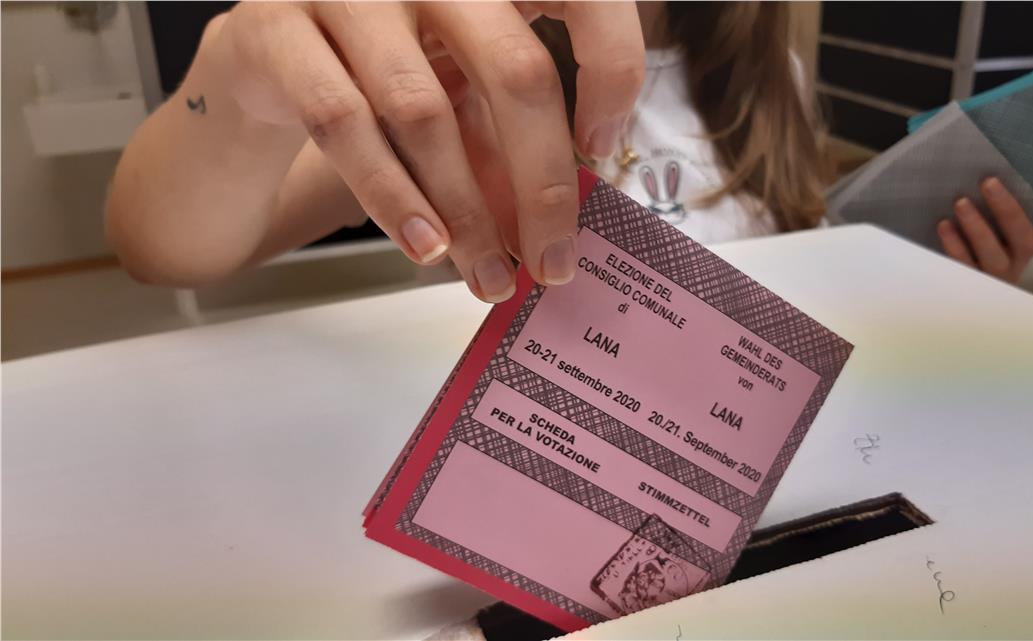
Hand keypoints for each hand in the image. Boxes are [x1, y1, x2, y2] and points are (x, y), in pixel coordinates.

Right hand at [209, 2, 644, 301]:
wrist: (263, 55)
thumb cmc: (383, 70)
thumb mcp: (461, 89)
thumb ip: (507, 136)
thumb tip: (560, 220)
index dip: (612, 66)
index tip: (603, 147)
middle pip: (513, 70)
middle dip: (543, 182)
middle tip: (553, 260)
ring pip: (425, 111)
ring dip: (466, 211)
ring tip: (489, 276)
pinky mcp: (278, 32)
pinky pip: (344, 124)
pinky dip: (392, 197)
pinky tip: (426, 247)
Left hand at [937, 177, 1032, 282]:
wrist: (939, 272)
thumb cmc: (969, 227)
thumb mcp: (990, 208)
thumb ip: (1002, 186)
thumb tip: (993, 141)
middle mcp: (1018, 258)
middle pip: (1025, 238)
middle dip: (1007, 210)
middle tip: (988, 182)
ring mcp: (994, 274)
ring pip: (993, 256)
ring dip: (977, 228)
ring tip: (960, 203)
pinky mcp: (967, 282)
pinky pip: (963, 266)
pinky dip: (953, 245)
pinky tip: (945, 226)